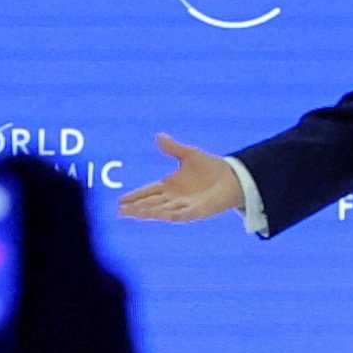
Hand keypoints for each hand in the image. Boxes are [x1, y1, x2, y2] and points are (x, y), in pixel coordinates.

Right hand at [118, 134, 244, 221]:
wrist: (233, 177)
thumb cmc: (210, 168)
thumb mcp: (189, 154)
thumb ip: (173, 148)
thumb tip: (158, 135)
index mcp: (169, 186)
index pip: (147, 191)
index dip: (134, 196)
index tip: (120, 201)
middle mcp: (174, 198)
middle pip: (151, 204)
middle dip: (136, 208)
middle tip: (119, 212)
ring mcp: (185, 205)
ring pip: (163, 211)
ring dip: (149, 212)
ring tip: (134, 214)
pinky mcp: (198, 210)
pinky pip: (183, 214)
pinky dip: (173, 215)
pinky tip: (163, 216)